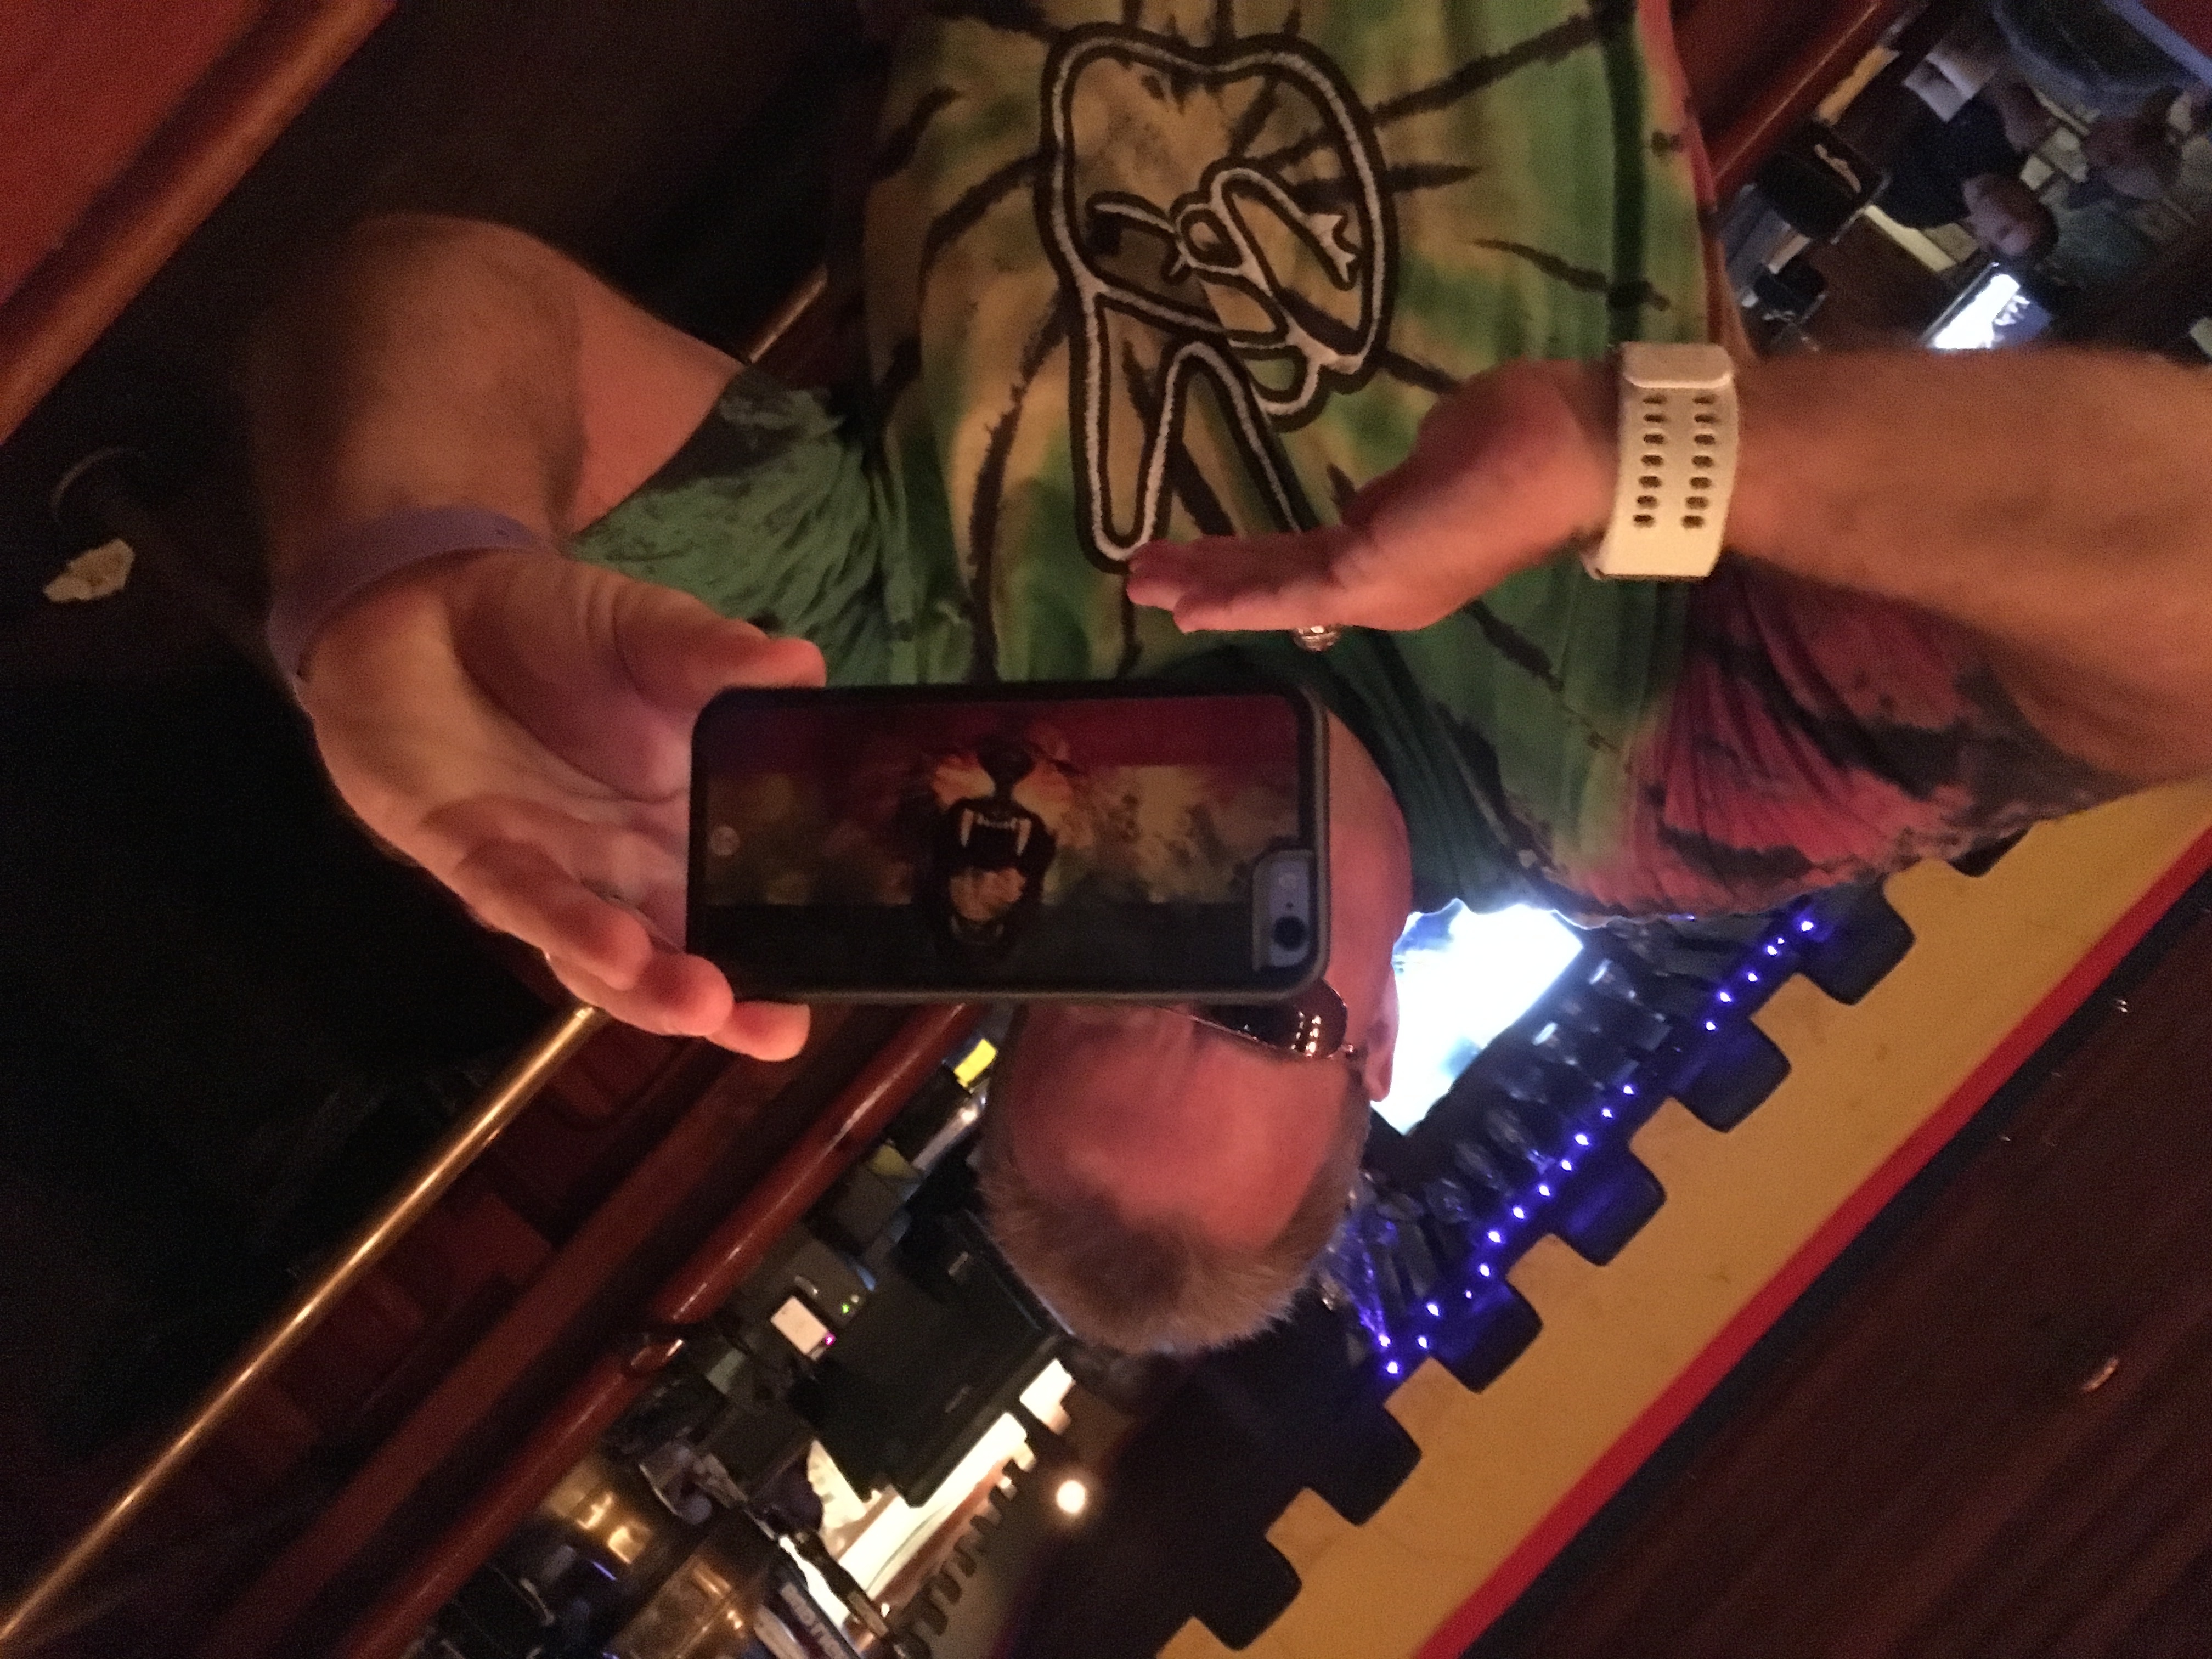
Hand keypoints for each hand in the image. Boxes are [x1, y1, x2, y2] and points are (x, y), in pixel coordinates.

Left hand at [298, 545, 825, 1055]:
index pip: (749, 902)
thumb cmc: (550, 627)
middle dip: (731, 1005)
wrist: (423, 606)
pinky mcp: (475, 861)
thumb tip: (803, 668)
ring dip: (652, 987)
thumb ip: (715, 656)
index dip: (790, 946)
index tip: (847, 977)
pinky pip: (527, 904)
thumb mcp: (649, 632)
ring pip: (606, 957)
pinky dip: (573, 928)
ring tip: (706, 1002)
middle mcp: (628, 866)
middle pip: (685, 953)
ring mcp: (555, 873)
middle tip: (780, 1028)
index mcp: (689, 821)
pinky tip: (616, 950)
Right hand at [1125, 359, 1614, 633]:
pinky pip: (1283, 592)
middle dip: (1208, 580)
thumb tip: (1386, 485)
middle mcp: (1388, 585)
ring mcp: (1378, 585)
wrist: (1578, 453)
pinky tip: (1186, 602)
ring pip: (1271, 591)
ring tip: (1142, 585)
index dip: (1248, 564)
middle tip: (1145, 580)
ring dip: (1203, 588)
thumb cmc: (1527, 436)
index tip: (1197, 565)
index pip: (1309, 561)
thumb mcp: (1447, 450)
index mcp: (1406, 555)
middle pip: (1278, 583)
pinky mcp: (1368, 577)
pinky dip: (1231, 598)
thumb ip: (1405, 480)